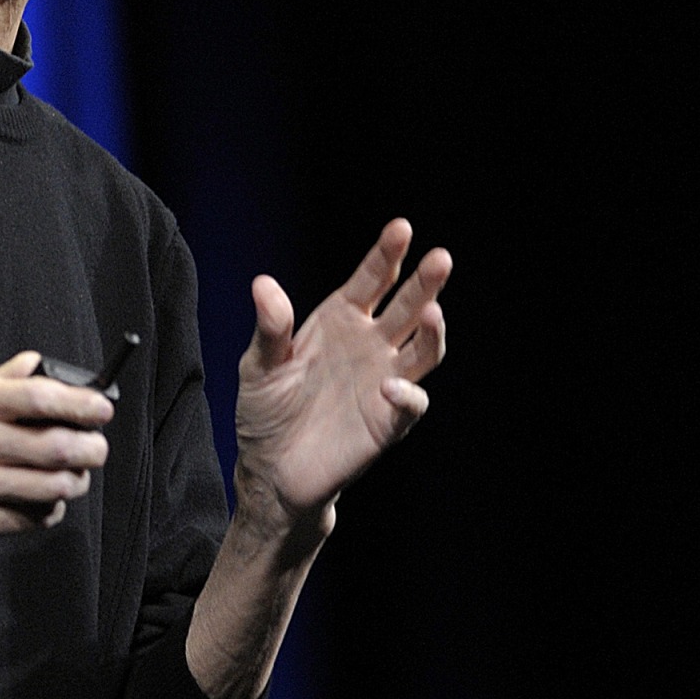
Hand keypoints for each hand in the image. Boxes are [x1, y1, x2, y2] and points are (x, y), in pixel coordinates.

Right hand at [0, 352, 111, 542]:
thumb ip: (4, 381)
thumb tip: (46, 365)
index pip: (40, 395)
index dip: (82, 404)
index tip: (103, 410)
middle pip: (57, 445)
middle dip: (92, 450)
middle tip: (97, 451)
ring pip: (53, 486)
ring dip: (74, 484)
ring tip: (71, 479)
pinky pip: (33, 518)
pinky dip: (48, 511)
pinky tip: (40, 502)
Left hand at [234, 219, 450, 527]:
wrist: (270, 470)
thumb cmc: (265, 411)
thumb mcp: (259, 365)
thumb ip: (270, 328)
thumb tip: (263, 284)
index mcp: (340, 319)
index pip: (371, 280)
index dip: (387, 254)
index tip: (401, 228)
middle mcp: (370, 344)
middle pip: (406, 306)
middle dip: (425, 283)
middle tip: (440, 258)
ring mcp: (384, 381)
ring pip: (422, 350)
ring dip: (433, 332)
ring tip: (433, 313)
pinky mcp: (388, 422)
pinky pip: (410, 403)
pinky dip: (407, 394)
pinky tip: (392, 386)